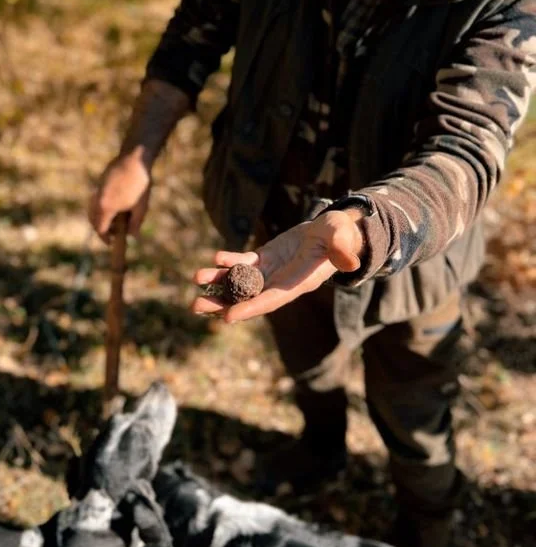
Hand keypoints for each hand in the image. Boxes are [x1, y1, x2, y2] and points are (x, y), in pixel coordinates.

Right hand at [88, 151, 151, 241]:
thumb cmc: (140, 184)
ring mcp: (97, 190)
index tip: (111, 243)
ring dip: (102, 217)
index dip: (105, 238)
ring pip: (93, 209)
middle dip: (102, 228)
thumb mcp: (141, 207)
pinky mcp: (100, 182)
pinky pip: (97, 199)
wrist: (135, 158)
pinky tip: (116, 204)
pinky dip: (102, 206)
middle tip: (114, 232)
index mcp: (106, 208)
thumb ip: (135, 224)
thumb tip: (132, 236)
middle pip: (93, 220)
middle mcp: (97, 200)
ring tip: (117, 218)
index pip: (100, 229)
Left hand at [192, 210, 363, 321]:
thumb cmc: (340, 234)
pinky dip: (229, 261)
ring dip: (218, 283)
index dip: (250, 308)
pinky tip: (216, 258)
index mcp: (298, 283)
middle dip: (222, 303)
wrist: (334, 229)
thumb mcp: (341, 238)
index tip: (227, 317)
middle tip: (196, 306)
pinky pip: (244, 262)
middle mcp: (281, 281)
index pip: (271, 300)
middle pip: (247, 298)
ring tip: (197, 279)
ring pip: (240, 282)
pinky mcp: (266, 258)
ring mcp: (272, 271)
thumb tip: (351, 262)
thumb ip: (342, 250)